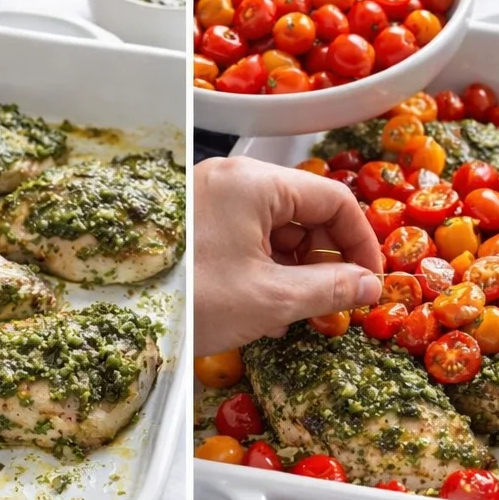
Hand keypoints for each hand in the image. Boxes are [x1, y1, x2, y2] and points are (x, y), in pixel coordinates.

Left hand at [194, 157, 383, 354]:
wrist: (128, 318)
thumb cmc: (193, 300)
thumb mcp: (273, 299)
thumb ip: (330, 289)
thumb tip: (368, 286)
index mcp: (254, 183)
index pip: (333, 200)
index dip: (361, 242)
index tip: (370, 279)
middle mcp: (232, 181)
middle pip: (305, 212)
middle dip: (328, 259)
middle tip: (339, 302)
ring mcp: (211, 202)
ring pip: (277, 230)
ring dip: (299, 270)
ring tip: (303, 313)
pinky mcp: (197, 227)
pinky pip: (249, 241)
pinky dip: (269, 272)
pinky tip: (272, 310)